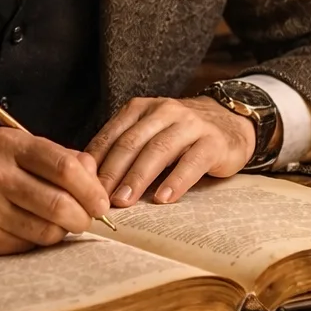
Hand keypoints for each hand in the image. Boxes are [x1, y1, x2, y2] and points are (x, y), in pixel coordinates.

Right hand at [0, 130, 112, 255]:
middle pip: (59, 203)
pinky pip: (25, 246)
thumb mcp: (10, 148)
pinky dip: (36, 242)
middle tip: (87, 219)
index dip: (91, 189)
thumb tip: (94, 176)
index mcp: (6, 144)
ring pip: (45, 230)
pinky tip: (28, 231)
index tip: (101, 201)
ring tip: (58, 225)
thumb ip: (55, 157)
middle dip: (83, 217)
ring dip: (61, 232)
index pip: (64, 167)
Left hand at [86, 96, 255, 208]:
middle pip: (131, 143)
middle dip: (112, 172)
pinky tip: (163, 198)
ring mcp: (190, 124)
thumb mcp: (149, 134)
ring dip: (138, 177)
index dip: (96, 162)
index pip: (112, 135)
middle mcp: (163, 111)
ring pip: (158, 150)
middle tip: (98, 199)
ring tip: (124, 201)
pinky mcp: (213, 142)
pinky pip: (191, 162)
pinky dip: (175, 181)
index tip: (81, 187)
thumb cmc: (179, 136)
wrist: (230, 122)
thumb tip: (88, 181)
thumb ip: (123, 150)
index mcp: (140, 109)